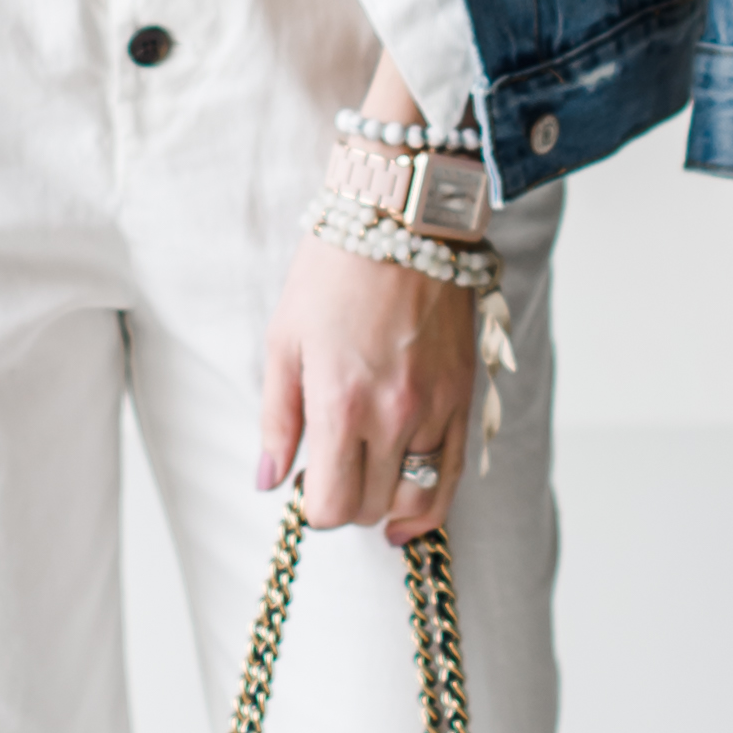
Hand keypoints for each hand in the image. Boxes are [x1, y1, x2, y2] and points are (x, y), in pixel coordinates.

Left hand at [259, 217, 481, 546]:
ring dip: (386, 503)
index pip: (332, 506)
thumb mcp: (284, 341)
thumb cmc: (332, 274)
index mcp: (340, 403)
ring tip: (367, 485)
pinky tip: (410, 510)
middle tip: (331, 475)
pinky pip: (454, 473)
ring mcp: (435, 408)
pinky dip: (431, 500)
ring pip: (416, 498)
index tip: (306, 488)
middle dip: (346, 505)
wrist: (400, 222)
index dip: (314, 509)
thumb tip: (268, 481)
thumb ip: (277, 419)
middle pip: (371, 507)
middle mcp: (393, 415)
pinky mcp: (464, 396)